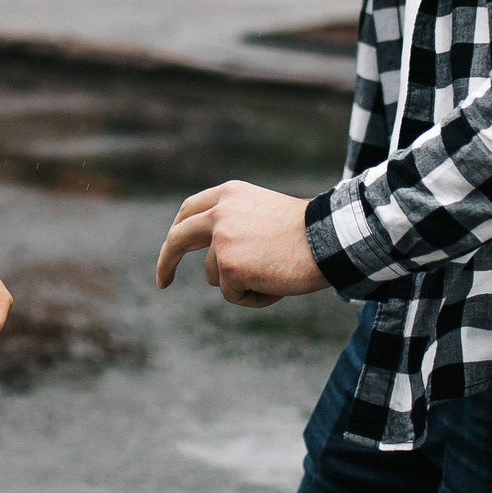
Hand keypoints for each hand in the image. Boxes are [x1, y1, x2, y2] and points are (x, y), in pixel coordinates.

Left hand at [155, 180, 327, 307]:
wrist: (328, 240)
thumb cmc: (308, 234)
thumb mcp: (265, 215)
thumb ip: (236, 225)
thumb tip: (216, 259)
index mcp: (229, 195)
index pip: (190, 210)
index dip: (178, 230)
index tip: (171, 248)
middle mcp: (219, 212)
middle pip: (178, 238)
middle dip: (166, 261)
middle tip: (162, 281)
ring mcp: (220, 239)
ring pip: (214, 276)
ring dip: (239, 284)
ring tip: (274, 275)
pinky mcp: (227, 265)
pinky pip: (231, 294)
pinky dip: (253, 297)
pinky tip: (276, 285)